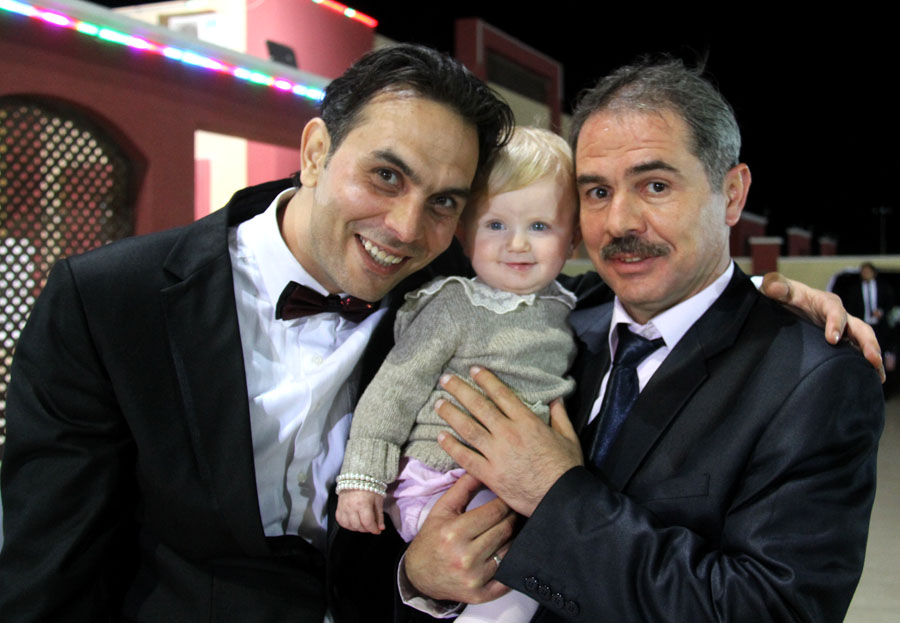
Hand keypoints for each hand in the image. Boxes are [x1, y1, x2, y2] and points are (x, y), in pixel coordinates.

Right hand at [336, 489, 384, 533]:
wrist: (356, 477)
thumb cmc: (370, 487)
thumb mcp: (378, 500)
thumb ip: (379, 515)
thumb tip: (380, 529)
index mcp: (363, 504)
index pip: (367, 523)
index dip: (373, 529)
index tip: (377, 531)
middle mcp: (351, 507)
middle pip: (358, 526)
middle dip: (367, 529)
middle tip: (371, 526)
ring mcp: (343, 508)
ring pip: (349, 526)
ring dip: (357, 528)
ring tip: (363, 524)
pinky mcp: (338, 508)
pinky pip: (341, 522)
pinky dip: (348, 525)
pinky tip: (353, 522)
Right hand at [405, 473, 515, 603]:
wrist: (419, 574)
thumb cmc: (432, 538)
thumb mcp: (442, 509)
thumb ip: (463, 488)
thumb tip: (481, 469)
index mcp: (455, 533)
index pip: (495, 512)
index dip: (506, 502)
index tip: (510, 498)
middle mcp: (465, 557)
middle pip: (505, 530)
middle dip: (513, 517)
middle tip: (517, 511)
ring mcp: (474, 578)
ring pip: (510, 551)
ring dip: (515, 538)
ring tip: (514, 529)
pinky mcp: (481, 595)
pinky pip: (508, 577)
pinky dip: (513, 565)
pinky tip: (512, 553)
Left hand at [435, 367, 582, 516]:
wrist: (561, 499)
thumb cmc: (566, 469)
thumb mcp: (569, 438)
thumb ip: (560, 416)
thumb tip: (557, 399)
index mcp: (527, 422)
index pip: (501, 394)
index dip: (486, 380)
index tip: (473, 370)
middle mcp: (508, 433)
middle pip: (479, 406)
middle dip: (460, 390)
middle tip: (446, 379)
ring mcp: (497, 454)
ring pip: (468, 428)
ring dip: (451, 414)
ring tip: (438, 404)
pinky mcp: (490, 474)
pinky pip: (466, 457)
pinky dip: (452, 446)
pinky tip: (440, 437)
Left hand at [761, 272, 884, 381]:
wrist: (784, 303)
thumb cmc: (782, 296)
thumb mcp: (776, 288)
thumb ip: (775, 286)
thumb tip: (774, 287)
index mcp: (825, 302)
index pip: (835, 311)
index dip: (836, 324)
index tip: (832, 340)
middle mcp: (839, 315)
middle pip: (859, 327)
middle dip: (867, 342)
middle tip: (872, 359)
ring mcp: (843, 329)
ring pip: (863, 340)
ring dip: (872, 355)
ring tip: (878, 375)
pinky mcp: (842, 341)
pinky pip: (857, 351)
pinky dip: (866, 363)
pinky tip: (873, 378)